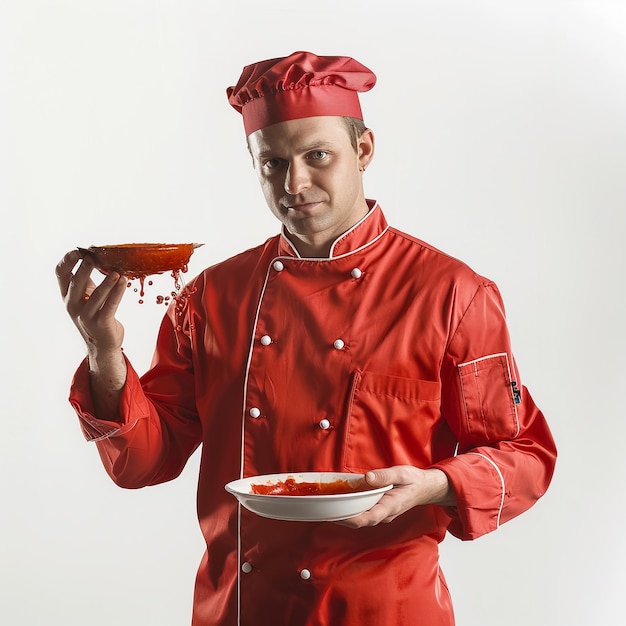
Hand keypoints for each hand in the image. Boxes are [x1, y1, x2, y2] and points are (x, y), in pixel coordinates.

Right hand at [56, 250, 127, 411]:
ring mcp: (85, 315)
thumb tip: (94, 255)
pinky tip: (124, 281)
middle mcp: (72, 305)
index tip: (78, 250)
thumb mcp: (87, 295)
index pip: (61, 274)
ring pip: (95, 295)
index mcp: (67, 295)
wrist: (103, 343)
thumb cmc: (96, 314)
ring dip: (106, 282)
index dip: (67, 261)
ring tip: (116, 271)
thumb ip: (87, 278)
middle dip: (84, 268)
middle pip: (75, 283)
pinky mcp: (100, 323)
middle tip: (93, 256)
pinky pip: (110, 305)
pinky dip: (117, 292)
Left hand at [335, 465, 454, 527]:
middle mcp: (385, 514)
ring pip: (361, 519)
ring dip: (345, 516)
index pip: (368, 518)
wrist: (425, 488)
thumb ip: (384, 476)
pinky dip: (352, 510)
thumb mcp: (401, 473)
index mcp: (390, 506)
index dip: (351, 519)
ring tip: (327, 509)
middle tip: (323, 512)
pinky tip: (341, 504)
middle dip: (342, 519)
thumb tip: (367, 477)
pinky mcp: (380, 510)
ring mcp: (382, 514)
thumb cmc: (413, 481)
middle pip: (360, 521)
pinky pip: (364, 513)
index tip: (336, 516)